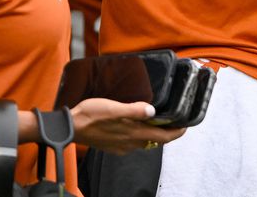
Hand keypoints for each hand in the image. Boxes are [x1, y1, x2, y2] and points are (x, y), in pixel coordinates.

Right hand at [70, 98, 185, 154]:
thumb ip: (134, 110)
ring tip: (158, 120)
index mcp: (133, 134)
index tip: (186, 126)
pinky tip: (136, 125)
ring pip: (144, 142)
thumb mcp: (113, 108)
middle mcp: (130, 144)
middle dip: (167, 133)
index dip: (177, 133)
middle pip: (156, 140)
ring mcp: (122, 147)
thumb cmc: (91, 115)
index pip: (163, 137)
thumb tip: (153, 111)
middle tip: (174, 121)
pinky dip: (141, 135)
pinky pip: (133, 143)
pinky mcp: (114, 146)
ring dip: (154, 133)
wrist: (71, 127)